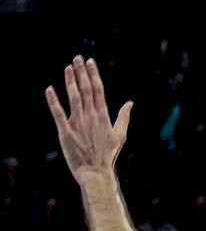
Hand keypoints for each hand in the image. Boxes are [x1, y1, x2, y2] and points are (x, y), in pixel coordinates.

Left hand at [46, 56, 132, 184]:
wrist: (96, 173)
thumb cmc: (108, 155)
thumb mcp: (120, 135)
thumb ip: (124, 117)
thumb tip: (130, 103)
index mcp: (103, 116)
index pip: (98, 90)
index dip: (93, 74)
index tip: (90, 62)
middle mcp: (91, 117)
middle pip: (86, 90)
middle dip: (81, 72)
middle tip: (77, 58)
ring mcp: (78, 124)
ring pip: (73, 98)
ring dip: (70, 81)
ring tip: (68, 68)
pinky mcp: (66, 132)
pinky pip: (58, 114)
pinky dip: (53, 101)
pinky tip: (49, 89)